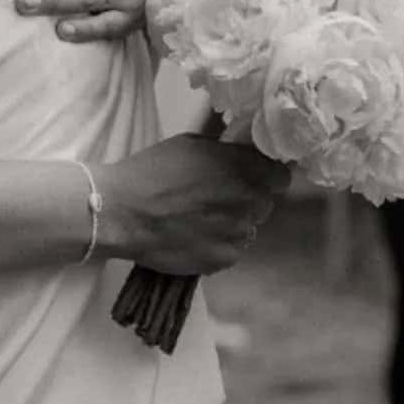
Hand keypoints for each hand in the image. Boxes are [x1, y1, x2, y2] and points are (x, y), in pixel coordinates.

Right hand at [94, 133, 290, 275]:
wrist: (122, 212)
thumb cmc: (152, 171)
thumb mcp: (191, 144)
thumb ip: (225, 152)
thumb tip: (244, 153)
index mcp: (243, 168)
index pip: (281, 175)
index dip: (266, 174)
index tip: (250, 175)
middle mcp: (248, 201)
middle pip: (264, 202)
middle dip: (246, 198)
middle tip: (215, 195)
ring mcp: (238, 233)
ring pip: (247, 227)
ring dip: (231, 222)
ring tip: (198, 218)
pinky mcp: (224, 259)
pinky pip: (231, 249)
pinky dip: (217, 244)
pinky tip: (192, 235)